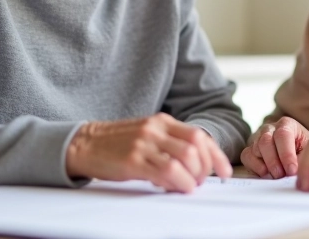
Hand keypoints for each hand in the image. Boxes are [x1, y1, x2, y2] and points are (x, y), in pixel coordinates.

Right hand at [65, 113, 231, 192]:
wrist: (84, 144)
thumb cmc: (116, 144)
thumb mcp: (147, 135)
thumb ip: (169, 144)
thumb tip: (196, 165)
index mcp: (162, 121)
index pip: (199, 135)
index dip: (216, 155)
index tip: (224, 172)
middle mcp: (156, 129)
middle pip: (196, 147)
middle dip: (204, 169)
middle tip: (198, 182)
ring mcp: (144, 143)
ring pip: (185, 159)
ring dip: (192, 178)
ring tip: (186, 186)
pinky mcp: (133, 160)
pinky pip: (166, 171)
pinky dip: (177, 182)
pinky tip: (173, 187)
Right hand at [239, 117, 308, 178]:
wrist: (298, 153)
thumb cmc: (304, 151)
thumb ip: (303, 158)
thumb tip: (296, 170)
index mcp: (287, 124)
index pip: (283, 135)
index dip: (286, 154)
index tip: (292, 170)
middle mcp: (270, 128)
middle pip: (266, 141)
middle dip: (274, 161)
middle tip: (282, 176)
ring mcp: (258, 138)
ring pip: (256, 148)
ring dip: (266, 165)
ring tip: (277, 176)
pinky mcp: (250, 150)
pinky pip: (246, 156)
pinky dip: (255, 167)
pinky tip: (266, 174)